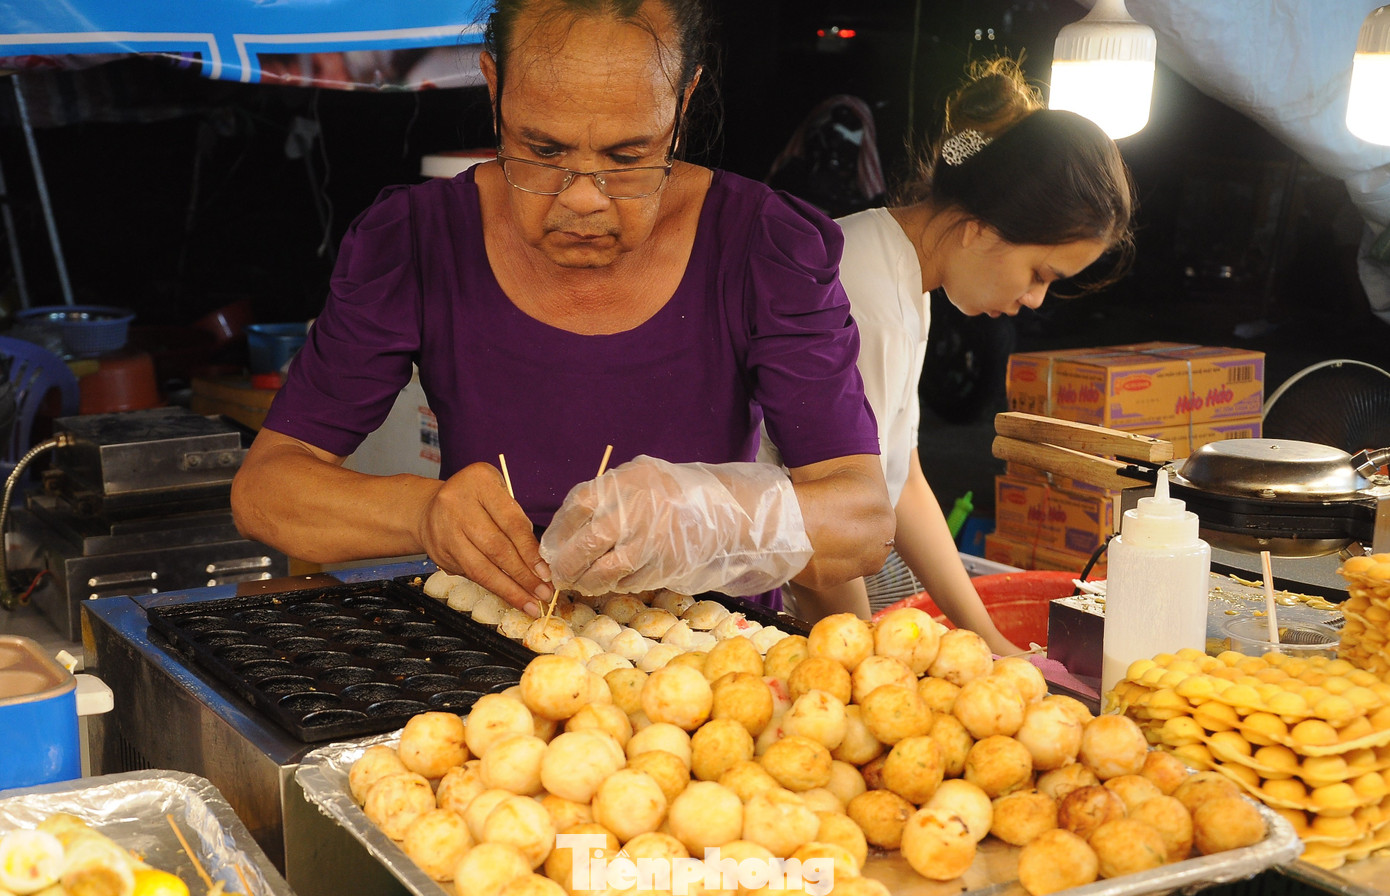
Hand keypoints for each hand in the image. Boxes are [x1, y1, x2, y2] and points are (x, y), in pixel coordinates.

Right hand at [418, 462, 550, 612]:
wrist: (428, 507)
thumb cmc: (474, 499)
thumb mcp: (497, 492)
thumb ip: (515, 518)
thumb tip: (538, 561)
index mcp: (479, 483)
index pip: (511, 523)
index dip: (530, 551)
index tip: (546, 572)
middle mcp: (457, 505)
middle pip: (496, 548)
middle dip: (523, 575)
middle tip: (544, 593)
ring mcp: (445, 532)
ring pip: (481, 569)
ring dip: (509, 590)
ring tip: (531, 604)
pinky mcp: (439, 555)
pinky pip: (471, 575)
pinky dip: (494, 588)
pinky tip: (511, 597)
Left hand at [539, 455, 812, 595]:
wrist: (720, 510)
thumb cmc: (668, 493)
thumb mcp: (637, 478)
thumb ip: (604, 496)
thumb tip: (562, 531)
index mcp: (626, 482)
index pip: (578, 507)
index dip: (558, 532)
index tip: (549, 547)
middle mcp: (637, 510)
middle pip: (587, 543)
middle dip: (566, 564)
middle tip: (557, 574)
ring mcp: (652, 540)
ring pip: (606, 570)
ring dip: (587, 582)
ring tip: (579, 584)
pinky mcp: (665, 564)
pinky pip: (630, 581)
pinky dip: (614, 586)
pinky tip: (607, 583)